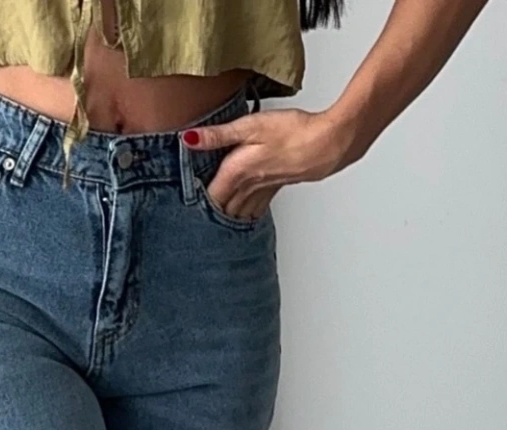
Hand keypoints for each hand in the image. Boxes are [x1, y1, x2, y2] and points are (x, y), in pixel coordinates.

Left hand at [182, 107, 352, 221]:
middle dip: (206, 216)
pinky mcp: (275, 188)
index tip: (179, 206)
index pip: (207, 195)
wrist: (327, 144)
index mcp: (237, 172)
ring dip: (224, 219)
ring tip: (209, 225)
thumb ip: (218, 135)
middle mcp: (247, 187)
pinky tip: (240, 217)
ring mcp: (262, 190)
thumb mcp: (250, 126)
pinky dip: (243, 215)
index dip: (193, 202)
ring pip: (236, 213)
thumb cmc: (292, 132)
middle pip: (220, 210)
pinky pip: (253, 209)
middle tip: (190, 221)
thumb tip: (188, 138)